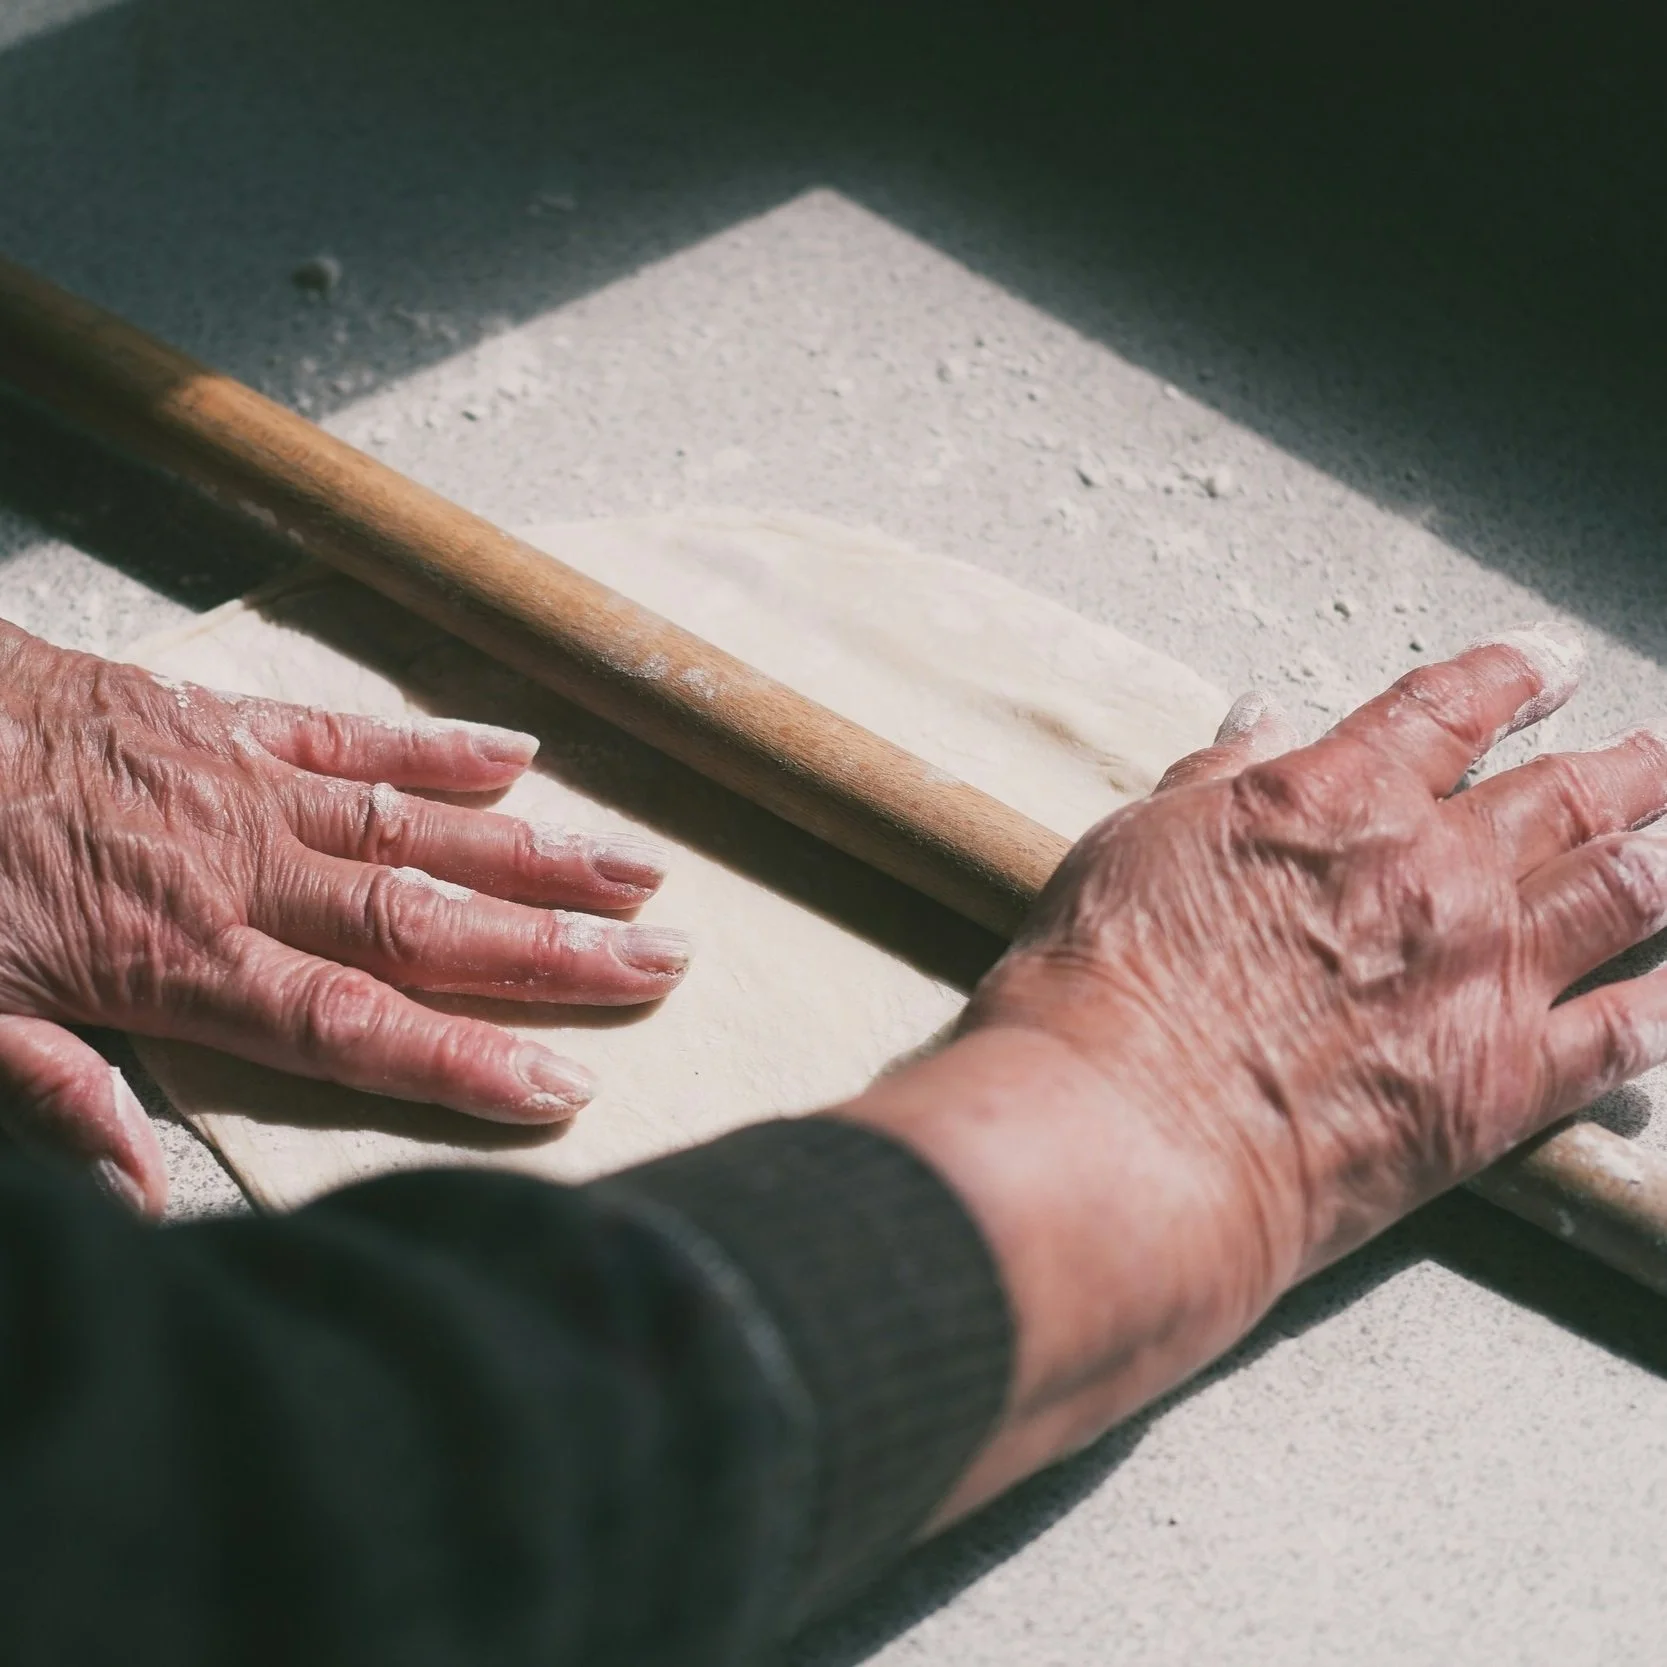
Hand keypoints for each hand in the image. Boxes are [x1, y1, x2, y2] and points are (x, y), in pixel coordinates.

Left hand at [0, 621, 689, 1216]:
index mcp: (179, 964)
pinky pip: (348, 733)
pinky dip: (437, 747)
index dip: (465, 1060)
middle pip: (423, 924)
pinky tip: (519, 754)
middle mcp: (239, 876)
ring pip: (414, 828)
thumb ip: (56, 1095)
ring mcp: (243, 790)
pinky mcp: (225, 722)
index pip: (354, 1026)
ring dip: (532, 852)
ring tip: (635, 870)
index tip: (566, 1083)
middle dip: (552, 950)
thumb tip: (139, 1198)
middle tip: (661, 961)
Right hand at [842, 625, 1666, 1514]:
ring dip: (1661, 856)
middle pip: (1561, 794)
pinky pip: (1622, 1037)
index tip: (1547, 663)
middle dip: (1623, 765)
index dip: (1507, 677)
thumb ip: (1215, 782)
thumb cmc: (1102, 987)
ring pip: (1617, 891)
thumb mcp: (1133, 844)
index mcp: (1336, 797)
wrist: (1126, 1129)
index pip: (1447, 709)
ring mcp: (1480, 975)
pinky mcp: (1502, 1086)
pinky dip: (1664, 1010)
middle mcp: (1431, 869)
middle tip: (1657, 751)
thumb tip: (1262, 727)